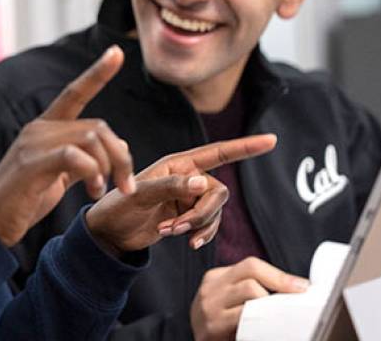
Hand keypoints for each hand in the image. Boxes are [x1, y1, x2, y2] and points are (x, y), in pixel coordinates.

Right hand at [0, 46, 135, 246]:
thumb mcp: (59, 177)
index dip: (97, 73)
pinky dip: (93, 173)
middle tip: (126, 185)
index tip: (117, 52)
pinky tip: (92, 191)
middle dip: (120, 157)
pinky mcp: (31, 164)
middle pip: (98, 126)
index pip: (74, 93)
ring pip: (91, 138)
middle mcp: (38, 129)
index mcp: (44, 128)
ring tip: (103, 191)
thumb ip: (85, 158)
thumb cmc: (22, 202)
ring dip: (110, 167)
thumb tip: (120, 144)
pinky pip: (75, 156)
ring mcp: (33, 144)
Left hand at [85, 135, 276, 254]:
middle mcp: (187, 177)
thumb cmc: (117, 206)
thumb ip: (172, 186)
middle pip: (218, 192)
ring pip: (214, 212)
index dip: (245, 146)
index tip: (271, 140)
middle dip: (202, 213)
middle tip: (177, 229)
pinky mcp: (188, 216)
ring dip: (197, 227)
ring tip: (170, 232)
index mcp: (177, 163)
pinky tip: (181, 240)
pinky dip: (199, 235)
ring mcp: (188, 198)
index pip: (218, 152)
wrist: (108, 233)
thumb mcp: (141, 194)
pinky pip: (209, 225)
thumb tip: (204, 183)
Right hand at [190, 257, 308, 340]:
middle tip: (295, 303)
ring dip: (270, 307)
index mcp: (216, 278)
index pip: (251, 265)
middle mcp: (210, 290)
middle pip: (251, 277)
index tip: (302, 286)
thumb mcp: (228, 300)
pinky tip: (266, 330)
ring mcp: (209, 308)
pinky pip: (244, 321)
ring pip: (250, 295)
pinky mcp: (213, 328)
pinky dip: (261, 325)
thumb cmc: (219, 326)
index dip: (280, 275)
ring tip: (280, 317)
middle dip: (278, 287)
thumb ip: (249, 289)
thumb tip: (291, 287)